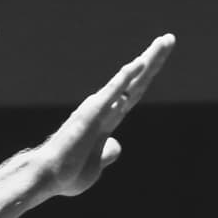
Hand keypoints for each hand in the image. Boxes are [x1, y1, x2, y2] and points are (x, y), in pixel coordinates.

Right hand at [33, 35, 173, 198]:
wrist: (48, 178)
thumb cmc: (67, 174)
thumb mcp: (96, 167)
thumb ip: (107, 154)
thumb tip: (116, 145)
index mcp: (108, 119)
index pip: (134, 92)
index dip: (147, 75)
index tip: (158, 59)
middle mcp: (105, 108)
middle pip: (137, 80)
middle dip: (154, 59)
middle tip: (169, 38)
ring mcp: (99, 108)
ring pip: (128, 80)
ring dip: (147, 60)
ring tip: (164, 41)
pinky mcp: (92, 113)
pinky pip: (112, 92)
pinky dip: (125, 77)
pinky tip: (139, 64)